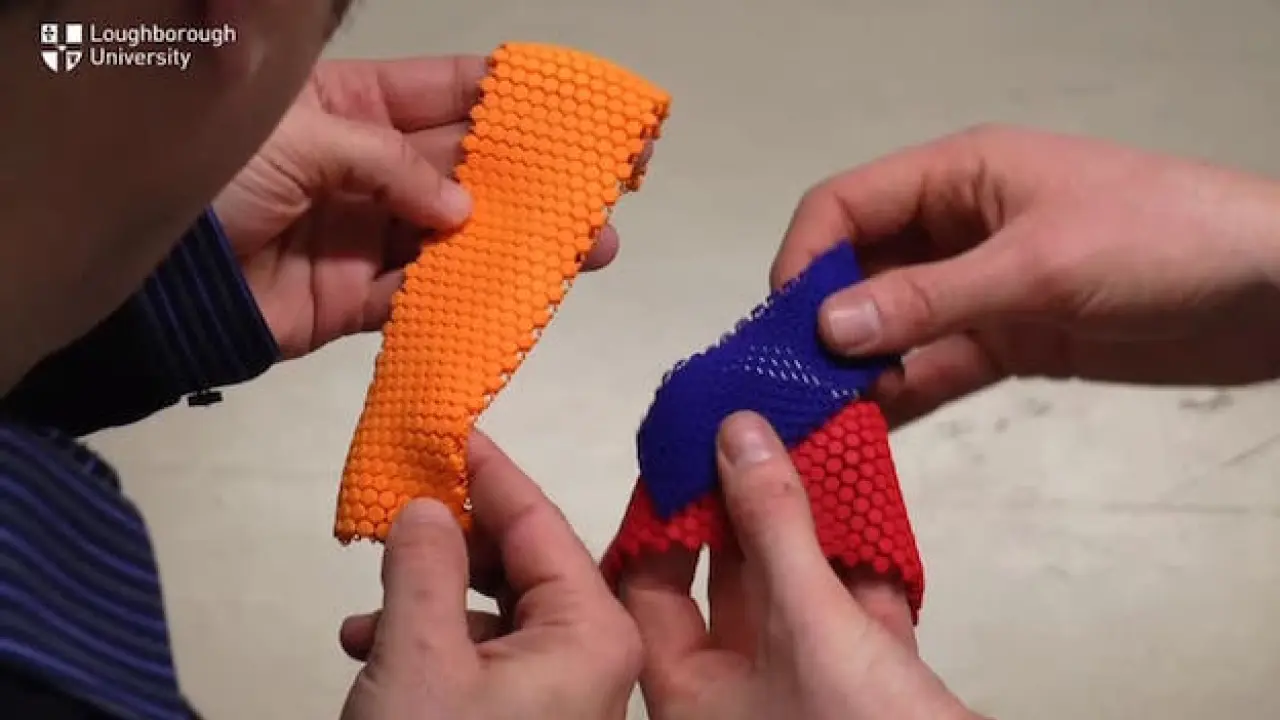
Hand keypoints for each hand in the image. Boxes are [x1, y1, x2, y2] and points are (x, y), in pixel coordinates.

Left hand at [213, 56, 625, 358]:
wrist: (152, 278)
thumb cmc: (218, 176)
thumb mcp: (304, 136)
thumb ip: (391, 165)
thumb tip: (463, 214)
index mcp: (353, 104)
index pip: (449, 94)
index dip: (516, 101)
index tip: (579, 112)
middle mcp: (369, 166)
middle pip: (468, 168)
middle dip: (538, 177)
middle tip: (608, 187)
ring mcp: (366, 235)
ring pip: (460, 236)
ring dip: (523, 242)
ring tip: (590, 246)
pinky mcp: (357, 300)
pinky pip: (424, 296)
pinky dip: (470, 296)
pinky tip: (525, 292)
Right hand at [337, 432, 641, 719]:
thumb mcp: (420, 658)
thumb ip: (424, 568)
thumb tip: (427, 506)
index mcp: (592, 632)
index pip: (538, 520)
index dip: (487, 471)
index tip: (445, 428)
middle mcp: (594, 657)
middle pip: (522, 563)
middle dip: (451, 541)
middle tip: (393, 511)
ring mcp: (567, 693)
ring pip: (498, 612)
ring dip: (430, 599)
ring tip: (367, 611)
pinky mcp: (534, 719)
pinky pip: (488, 658)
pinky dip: (435, 644)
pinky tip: (372, 648)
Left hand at [619, 412, 979, 719]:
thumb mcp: (810, 621)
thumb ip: (774, 526)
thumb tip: (736, 433)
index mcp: (692, 695)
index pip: (648, 589)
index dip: (662, 519)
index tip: (684, 451)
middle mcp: (739, 697)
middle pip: (727, 584)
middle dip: (744, 509)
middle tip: (751, 433)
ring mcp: (807, 695)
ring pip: (797, 593)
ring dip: (810, 528)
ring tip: (809, 450)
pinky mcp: (869, 694)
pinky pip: (855, 613)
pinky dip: (863, 563)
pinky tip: (870, 507)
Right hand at [774, 125, 1279, 426]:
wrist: (1271, 292)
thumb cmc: (1156, 243)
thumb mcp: (1036, 265)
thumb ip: (928, 299)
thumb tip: (823, 327)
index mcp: (957, 177)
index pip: (845, 207)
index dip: (802, 261)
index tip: (780, 329)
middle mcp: (955, 229)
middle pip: (859, 271)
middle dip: (820, 324)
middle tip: (789, 389)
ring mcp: (979, 289)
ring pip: (892, 326)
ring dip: (857, 368)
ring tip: (818, 422)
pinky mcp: (1008, 341)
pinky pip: (935, 366)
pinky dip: (902, 395)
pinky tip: (868, 433)